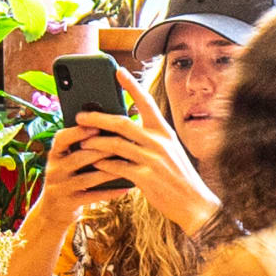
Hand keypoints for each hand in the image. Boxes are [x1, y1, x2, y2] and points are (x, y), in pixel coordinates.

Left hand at [42, 64, 219, 233]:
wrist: (194, 204)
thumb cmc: (178, 178)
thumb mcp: (169, 152)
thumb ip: (150, 140)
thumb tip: (125, 130)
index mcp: (165, 132)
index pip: (146, 102)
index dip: (131, 86)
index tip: (118, 71)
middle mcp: (159, 142)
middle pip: (122, 123)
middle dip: (97, 118)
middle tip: (80, 116)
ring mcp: (153, 159)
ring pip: (116, 144)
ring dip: (95, 143)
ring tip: (81, 141)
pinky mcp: (146, 177)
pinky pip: (118, 167)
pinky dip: (104, 165)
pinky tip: (95, 165)